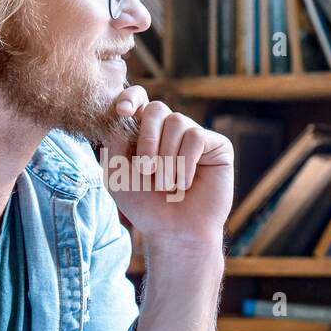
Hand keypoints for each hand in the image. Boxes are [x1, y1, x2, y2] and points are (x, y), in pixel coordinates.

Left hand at [101, 86, 233, 246]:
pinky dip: (185, 163)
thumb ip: (113, 142)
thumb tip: (124, 115)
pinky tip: (185, 184)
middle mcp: (170, 131)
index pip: (139, 100)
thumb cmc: (146, 206)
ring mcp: (194, 136)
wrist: (175, 232)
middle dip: (147, 137)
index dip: (130, 98)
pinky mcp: (217, 146)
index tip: (122, 110)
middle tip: (146, 169)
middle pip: (156, 108)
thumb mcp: (117, 174)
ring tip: (166, 185)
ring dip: (166, 158)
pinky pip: (196, 137)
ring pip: (177, 121)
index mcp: (146, 133)